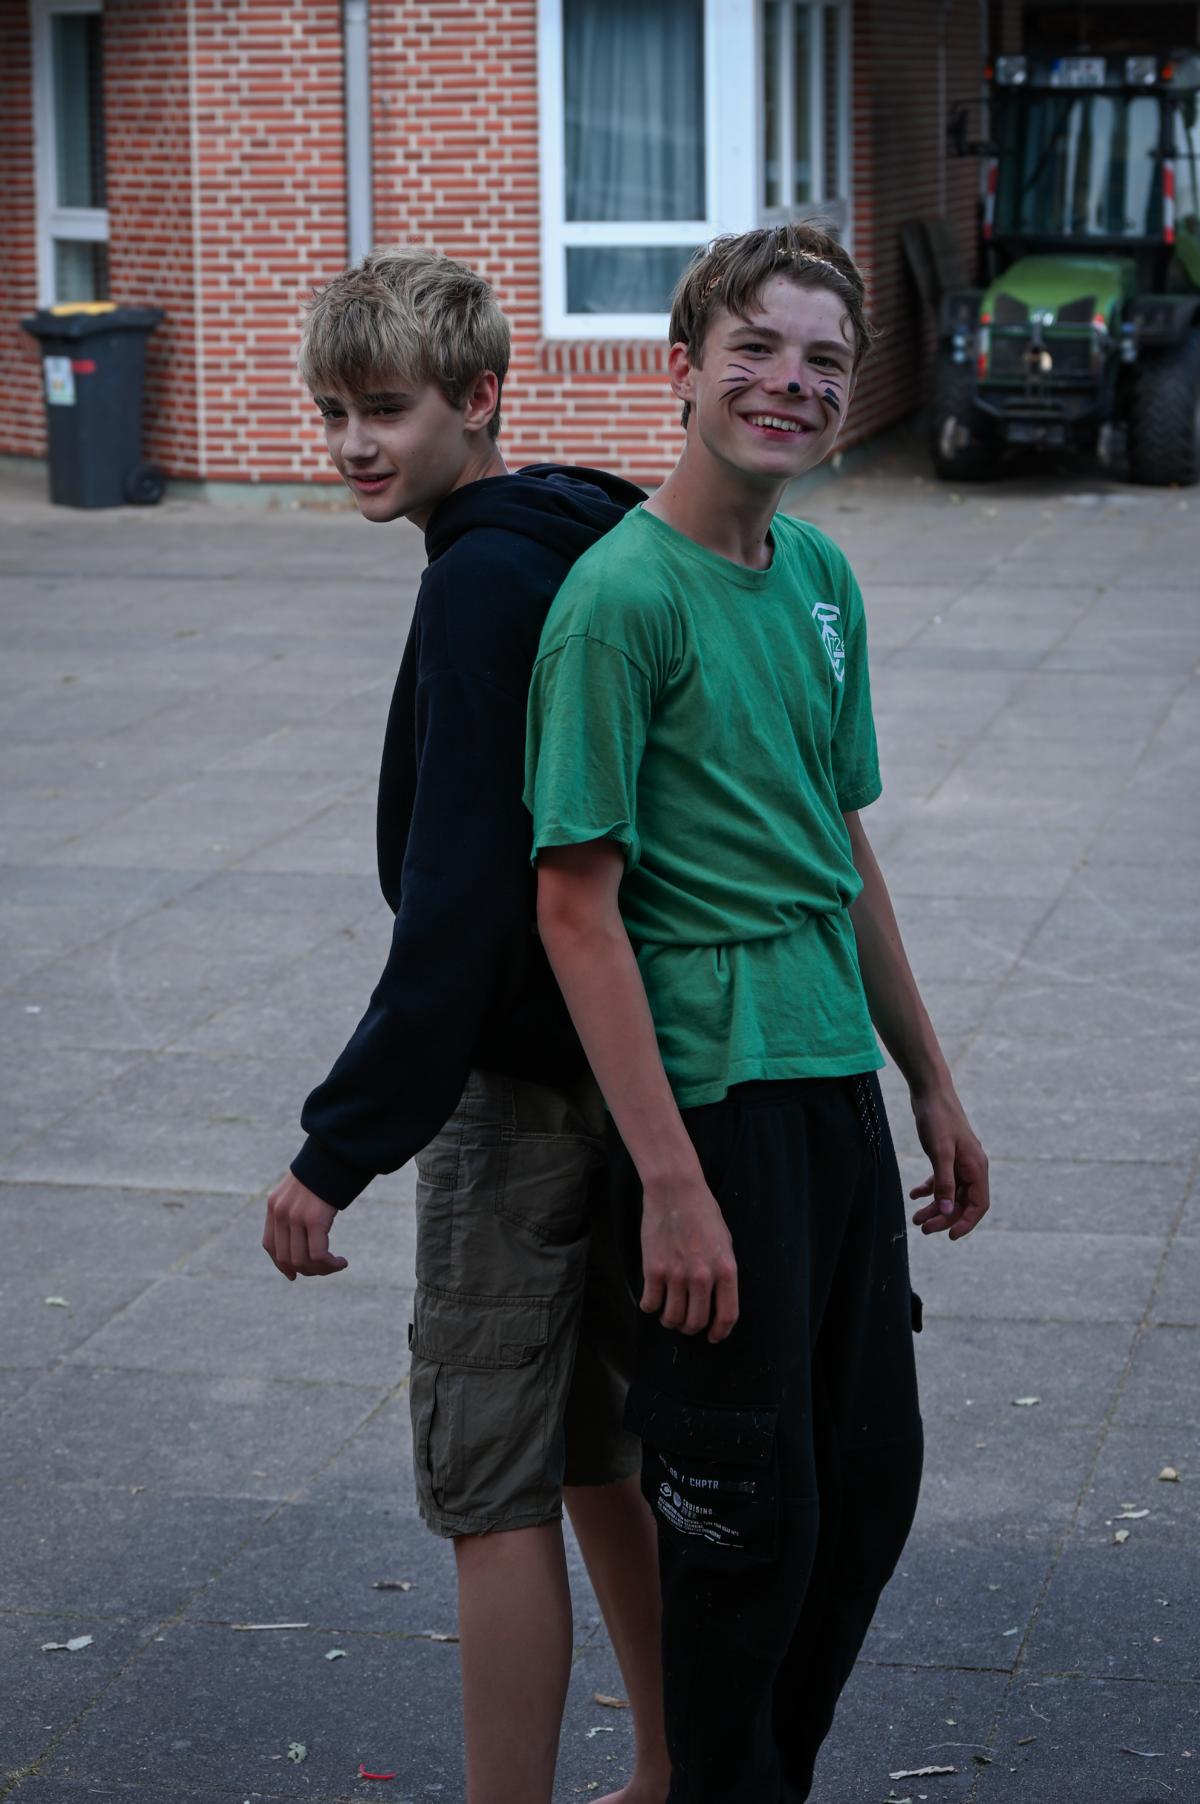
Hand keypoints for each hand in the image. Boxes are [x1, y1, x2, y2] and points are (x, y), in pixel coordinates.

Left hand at [263, 1174, 348, 1279]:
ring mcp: (295, 1216)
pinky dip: (330, 1264)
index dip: (282, 1265)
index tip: (294, 1275)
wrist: (336, 1151)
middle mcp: (280, 1212)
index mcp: (274, 1205)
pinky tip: (342, 1262)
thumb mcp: (302, 1189)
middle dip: (307, 1270)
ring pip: (302, 1261)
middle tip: (325, 1268)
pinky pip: (318, 1254)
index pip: (270, 1245)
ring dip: (321, 1269)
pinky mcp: (313, 1219)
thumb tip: (305, 1231)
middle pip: (286, 1258)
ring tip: (336, 1265)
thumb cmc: (325, 1170)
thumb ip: (297, 1207)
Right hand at [640, 1174, 738, 1341]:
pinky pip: (651, 1303)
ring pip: (672, 1317)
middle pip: (696, 1321)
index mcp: (725, 1270)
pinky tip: (652, 1301)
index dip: (720, 1332)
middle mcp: (702, 1277)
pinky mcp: (653, 1269)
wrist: (675, 1191)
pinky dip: (651, 1307)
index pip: (727, 1315)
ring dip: (670, 1321)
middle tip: (686, 1324)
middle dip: (691, 1328)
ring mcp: (676, 1275)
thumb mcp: (725, 1242)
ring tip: (669, 1315)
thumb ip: (723, 1271)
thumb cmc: (703, 1212)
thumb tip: (718, 1298)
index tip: (713, 1336)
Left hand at [909, 1087, 988, 1240]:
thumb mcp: (940, 1152)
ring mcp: (960, 1162)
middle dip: (943, 1218)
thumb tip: (945, 1211)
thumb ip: (944, 1183)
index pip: (978, 1205)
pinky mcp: (948, 1156)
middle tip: (922, 1228)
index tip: (949, 1236)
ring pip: (950, 1193)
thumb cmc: (938, 1119)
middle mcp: (972, 1167)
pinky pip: (942, 1180)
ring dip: (934, 1207)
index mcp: (977, 1168)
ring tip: (915, 1219)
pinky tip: (914, 1195)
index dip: (966, 1223)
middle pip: (962, 1202)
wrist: (931, 1092)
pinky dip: (929, 1189)